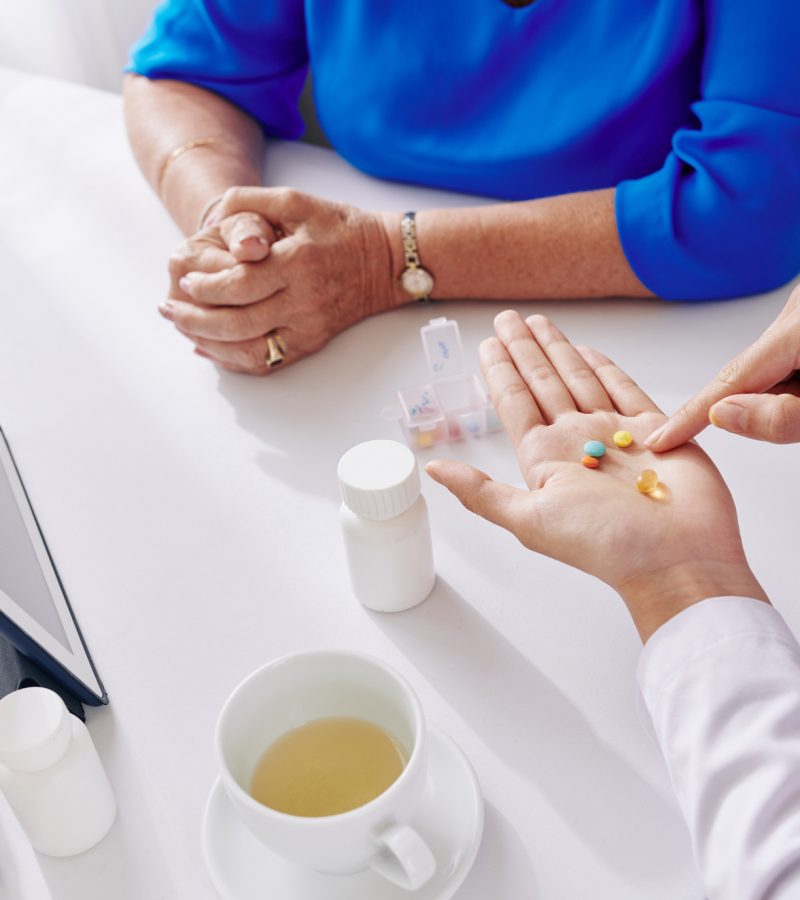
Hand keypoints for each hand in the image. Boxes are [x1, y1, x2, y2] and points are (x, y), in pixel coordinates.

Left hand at [160, 187, 397, 373]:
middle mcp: (303, 300)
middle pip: (237, 322)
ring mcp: (308, 327)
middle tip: (169, 307)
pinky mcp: (311, 343)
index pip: (239, 284)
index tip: (184, 280)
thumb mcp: (296, 200)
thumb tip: (212, 219)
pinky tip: (210, 349)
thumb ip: (249, 202)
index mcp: (296, 262)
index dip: (204, 286)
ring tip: (182, 328)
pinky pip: (267, 362)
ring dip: (207, 343)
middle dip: (194, 318)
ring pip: (248, 349)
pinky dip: (233, 360)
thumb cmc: (340, 228)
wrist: (386, 262)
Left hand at [426, 312, 765, 641]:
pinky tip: (587, 351)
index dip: (500, 371)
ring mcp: (615, 434)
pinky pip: (625, 389)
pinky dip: (606, 368)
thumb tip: (432, 471)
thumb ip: (480, 492)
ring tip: (539, 323)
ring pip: (579, 379)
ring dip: (558, 350)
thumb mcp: (529, 519)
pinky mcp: (656, 430)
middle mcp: (576, 442)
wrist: (678, 559)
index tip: (486, 343)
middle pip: (543, 382)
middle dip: (524, 349)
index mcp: (545, 458)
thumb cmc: (605, 545)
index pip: (515, 402)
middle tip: (507, 318)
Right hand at [645, 284, 799, 449]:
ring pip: (767, 371)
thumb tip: (720, 415)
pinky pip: (781, 360)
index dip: (691, 415)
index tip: (658, 440)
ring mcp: (796, 311)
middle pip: (750, 376)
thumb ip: (781, 417)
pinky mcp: (799, 318)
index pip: (729, 380)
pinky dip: (793, 381)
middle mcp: (792, 312)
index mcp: (799, 330)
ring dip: (787, 394)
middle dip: (763, 405)